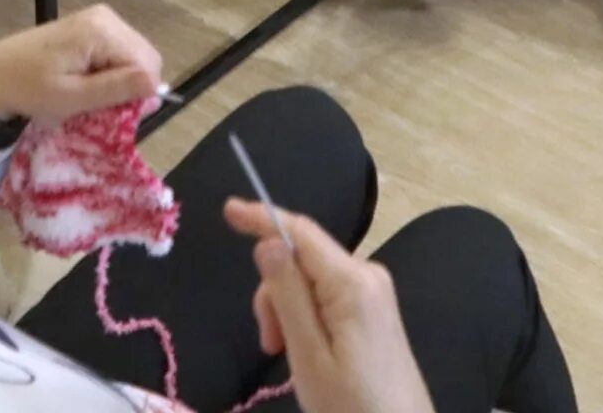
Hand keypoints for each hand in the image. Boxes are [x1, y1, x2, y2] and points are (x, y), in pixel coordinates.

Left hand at [0, 5, 163, 122]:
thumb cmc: (27, 88)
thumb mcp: (71, 97)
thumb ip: (115, 89)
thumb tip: (156, 85)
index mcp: (102, 29)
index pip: (148, 64)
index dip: (138, 94)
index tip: (111, 113)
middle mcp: (106, 17)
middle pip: (144, 58)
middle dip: (129, 86)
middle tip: (98, 106)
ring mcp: (98, 19)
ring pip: (133, 58)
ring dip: (118, 82)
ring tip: (88, 95)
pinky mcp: (90, 28)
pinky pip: (118, 54)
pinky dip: (108, 74)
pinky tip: (85, 84)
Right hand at [227, 203, 432, 412]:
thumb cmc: (352, 406)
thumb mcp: (309, 356)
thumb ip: (287, 296)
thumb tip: (268, 241)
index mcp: (352, 282)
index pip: (301, 232)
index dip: (262, 218)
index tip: (227, 209)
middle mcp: (368, 275)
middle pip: (302, 259)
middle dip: (275, 293)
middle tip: (269, 345)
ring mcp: (375, 293)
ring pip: (312, 280)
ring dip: (289, 310)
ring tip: (287, 357)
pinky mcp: (375, 311)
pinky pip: (328, 296)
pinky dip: (307, 316)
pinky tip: (307, 351)